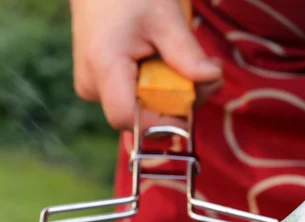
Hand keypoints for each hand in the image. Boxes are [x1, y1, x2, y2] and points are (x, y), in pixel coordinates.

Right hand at [69, 0, 221, 129]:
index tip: (191, 109)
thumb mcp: (164, 16)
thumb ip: (187, 54)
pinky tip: (162, 66)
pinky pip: (129, 99)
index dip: (160, 123)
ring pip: (135, 110)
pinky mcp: (96, 85)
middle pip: (136, 117)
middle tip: (205, 78)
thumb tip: (213, 80)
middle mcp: (91, 84)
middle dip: (174, 106)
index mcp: (103, 66)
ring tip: (183, 64)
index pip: (128, 119)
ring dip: (166, 96)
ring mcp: (90, 87)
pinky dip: (153, 89)